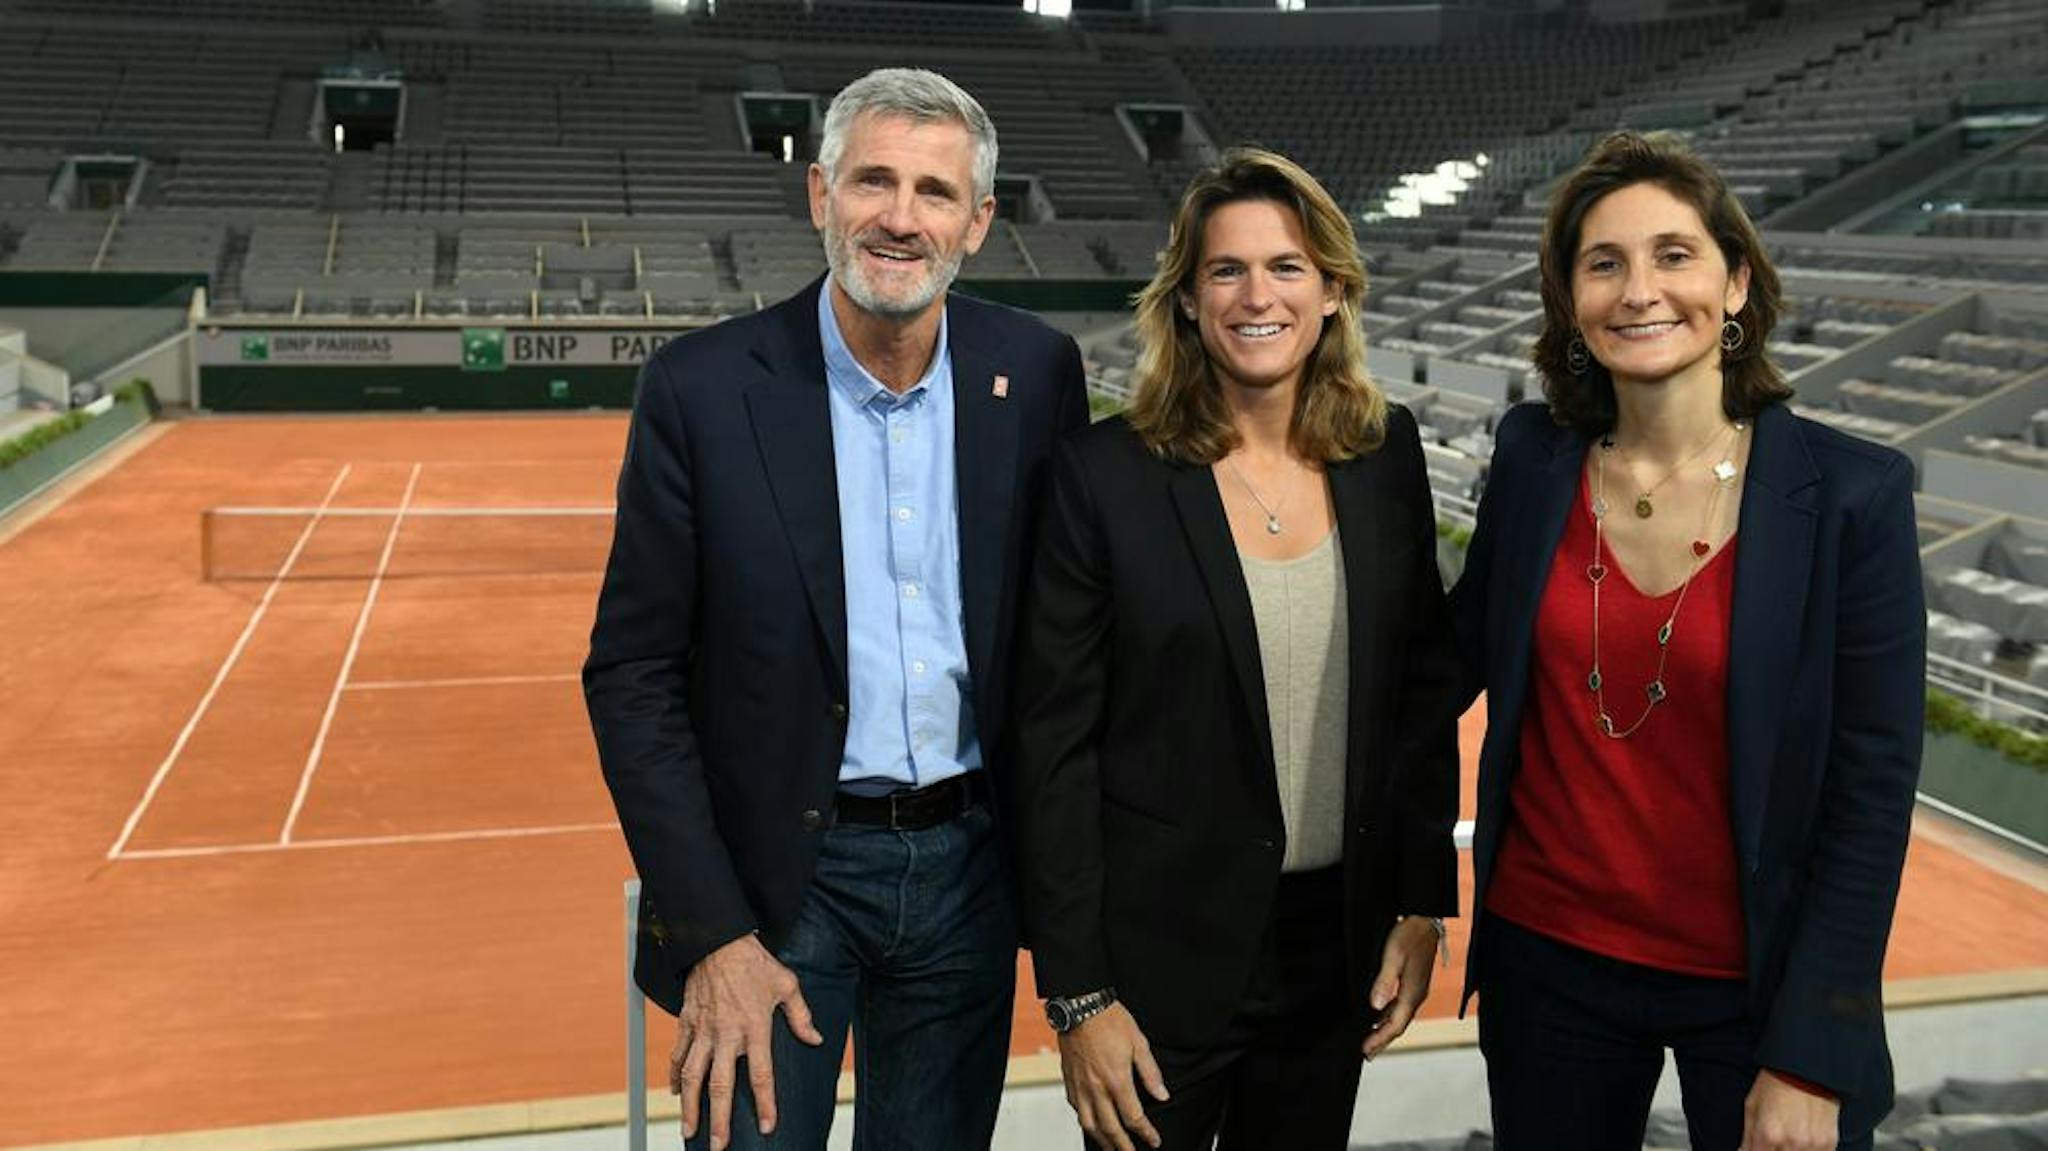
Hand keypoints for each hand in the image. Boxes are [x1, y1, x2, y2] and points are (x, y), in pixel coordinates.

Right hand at [670, 934, 824, 1149]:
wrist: (718, 938)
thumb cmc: (756, 962)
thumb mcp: (787, 984)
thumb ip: (801, 1016)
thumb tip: (815, 1039)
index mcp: (755, 1027)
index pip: (761, 1075)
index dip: (765, 1103)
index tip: (768, 1127)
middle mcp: (726, 1033)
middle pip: (720, 1085)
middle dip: (719, 1120)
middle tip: (719, 1148)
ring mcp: (703, 1029)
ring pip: (692, 1076)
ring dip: (690, 1107)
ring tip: (689, 1132)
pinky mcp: (686, 1022)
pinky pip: (678, 1055)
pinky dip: (675, 1076)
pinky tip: (675, 1094)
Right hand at [1056, 1002, 1169, 1150]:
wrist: (1080, 1005)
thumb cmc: (1108, 1019)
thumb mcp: (1139, 1043)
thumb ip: (1151, 1073)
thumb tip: (1162, 1094)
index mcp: (1117, 1080)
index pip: (1134, 1118)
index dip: (1146, 1134)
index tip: (1154, 1141)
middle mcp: (1096, 1088)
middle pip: (1111, 1128)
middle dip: (1123, 1147)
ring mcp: (1080, 1086)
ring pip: (1089, 1124)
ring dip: (1102, 1140)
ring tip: (1111, 1148)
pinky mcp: (1069, 1080)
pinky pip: (1075, 1109)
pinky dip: (1085, 1121)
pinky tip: (1091, 1123)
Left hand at [1363, 917, 1439, 1058]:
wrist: (1426, 920)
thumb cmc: (1409, 935)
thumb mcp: (1394, 956)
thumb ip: (1384, 982)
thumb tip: (1375, 1006)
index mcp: (1412, 993)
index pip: (1396, 1025)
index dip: (1380, 1039)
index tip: (1365, 1050)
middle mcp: (1416, 995)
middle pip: (1399, 1025)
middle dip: (1383, 1040)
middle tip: (1367, 1054)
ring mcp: (1416, 989)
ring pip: (1399, 1016)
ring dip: (1385, 1029)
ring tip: (1372, 1040)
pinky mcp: (1414, 982)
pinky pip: (1400, 1006)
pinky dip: (1389, 1015)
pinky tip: (1379, 1015)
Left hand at [1739, 1069, 1838, 1150]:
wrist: (1806, 1068)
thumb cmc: (1777, 1083)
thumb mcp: (1752, 1107)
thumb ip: (1748, 1137)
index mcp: (1768, 1135)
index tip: (1756, 1147)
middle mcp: (1791, 1144)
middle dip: (1771, 1150)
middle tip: (1772, 1142)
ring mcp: (1812, 1146)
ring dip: (1789, 1150)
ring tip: (1788, 1137)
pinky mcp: (1829, 1143)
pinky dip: (1807, 1150)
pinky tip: (1801, 1140)